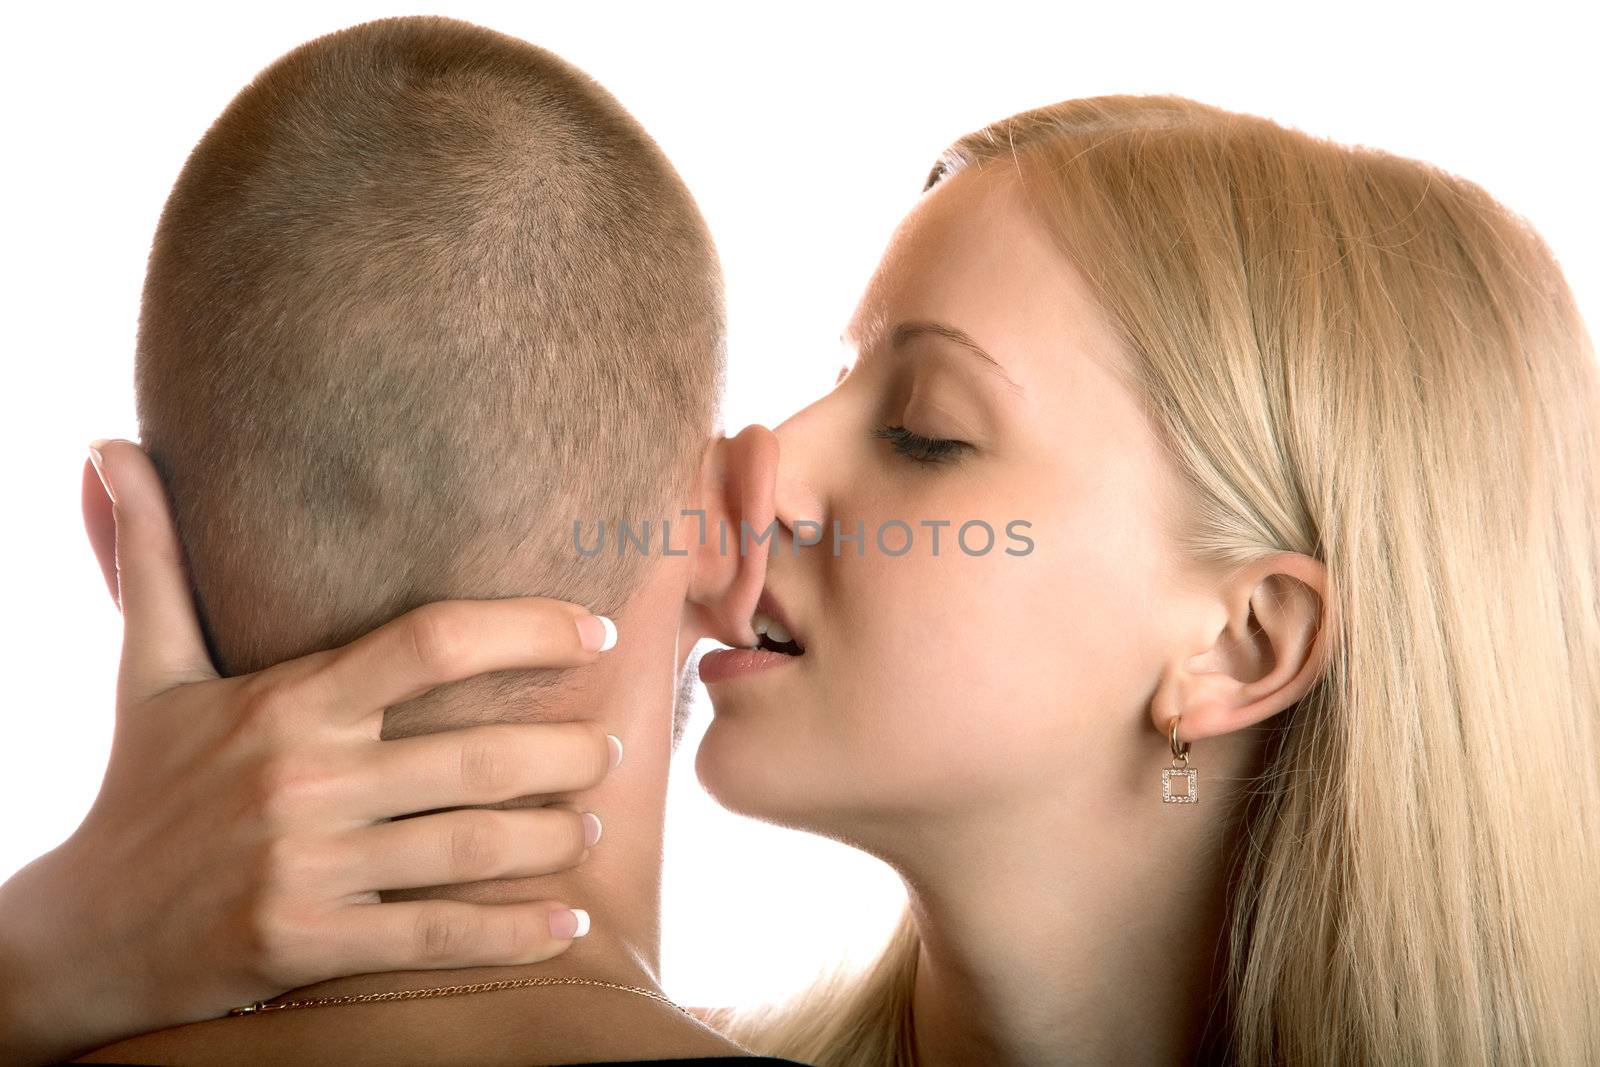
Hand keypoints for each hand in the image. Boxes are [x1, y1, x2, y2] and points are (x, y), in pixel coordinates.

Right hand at [0, 439, 620, 1066]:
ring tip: (589, 820)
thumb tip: (109, 443)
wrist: (86, 931)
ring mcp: (307, 867)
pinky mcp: (308, 943)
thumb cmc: (141, 786)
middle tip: (610, 747)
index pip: (431, 642)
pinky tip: (568, 919)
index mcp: (285, 703)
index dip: (529, 628)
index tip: (596, 631)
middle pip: (475, 755)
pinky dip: (515, 932)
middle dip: (566, 751)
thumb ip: (150, 559)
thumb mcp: (147, 670)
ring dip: (553, 835)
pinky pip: (437, 935)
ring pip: (472, 846)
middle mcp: (302, 779)